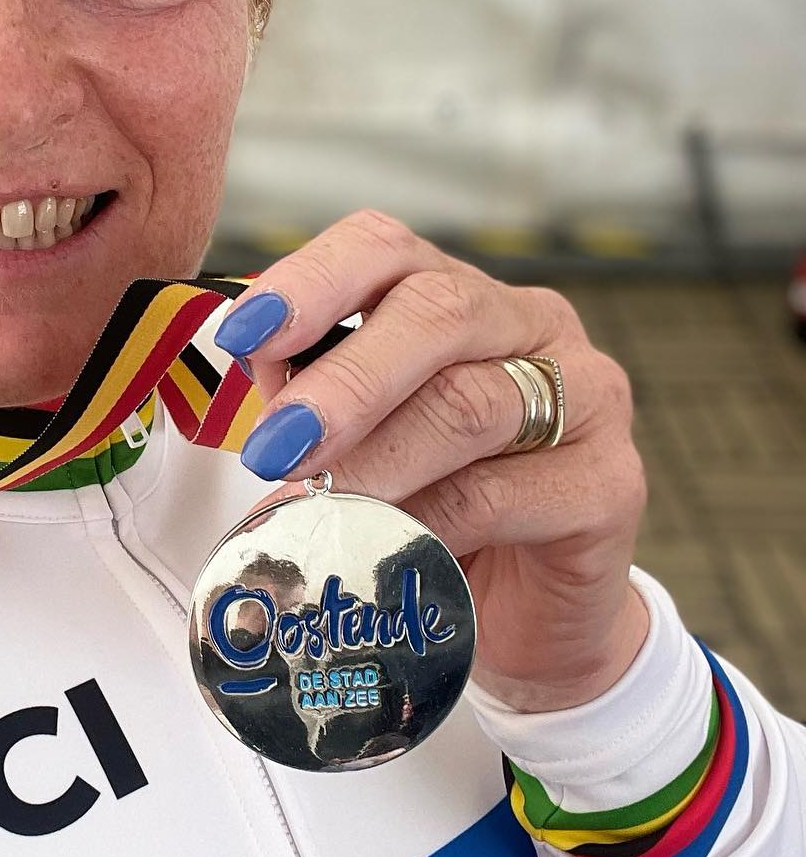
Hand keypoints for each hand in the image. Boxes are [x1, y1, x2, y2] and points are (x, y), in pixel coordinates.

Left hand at [213, 210, 650, 711]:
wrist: (525, 609)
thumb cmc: (432, 504)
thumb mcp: (358, 435)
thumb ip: (309, 391)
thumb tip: (254, 369)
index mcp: (459, 294)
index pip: (384, 247)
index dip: (309, 280)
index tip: (244, 333)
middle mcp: (531, 324)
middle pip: (436, 311)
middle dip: (343, 379)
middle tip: (277, 442)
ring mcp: (586, 397)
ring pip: (471, 403)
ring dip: (377, 457)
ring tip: (315, 503)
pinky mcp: (612, 484)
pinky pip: (505, 492)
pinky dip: (429, 521)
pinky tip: (384, 546)